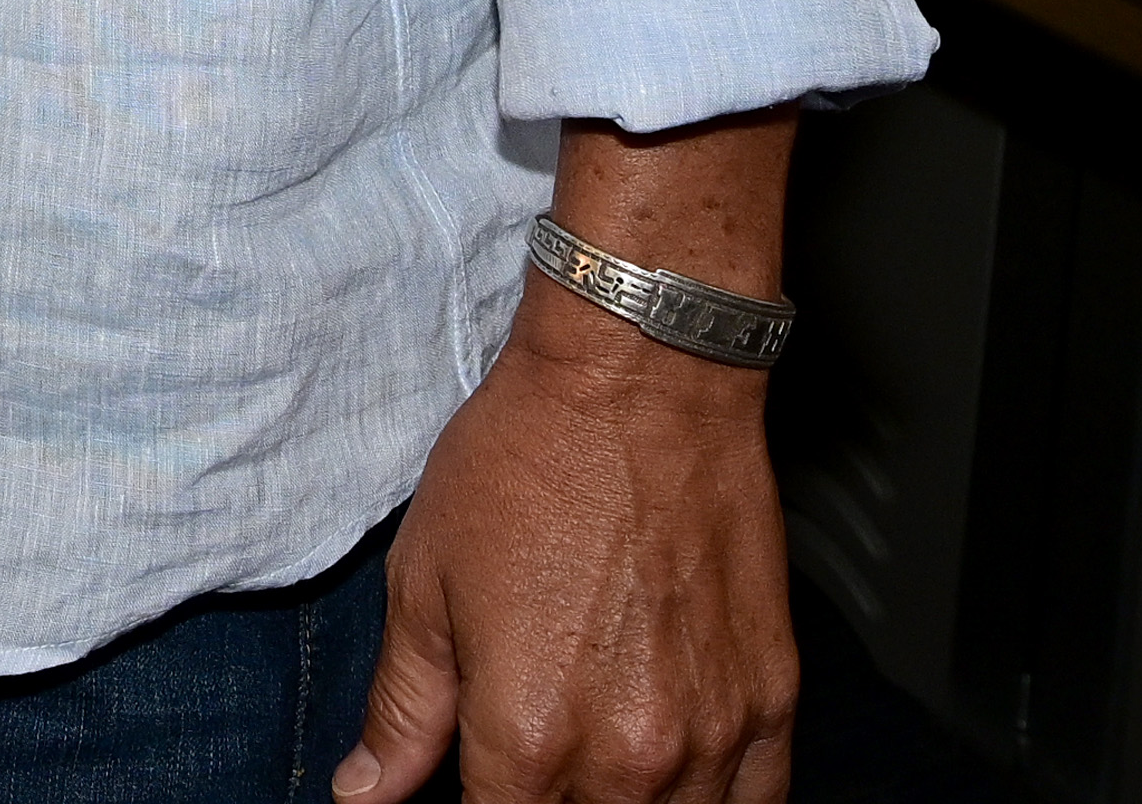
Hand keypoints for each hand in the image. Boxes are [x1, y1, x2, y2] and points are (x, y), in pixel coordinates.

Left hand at [343, 118, 801, 803]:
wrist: (641, 378)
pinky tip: (678, 781)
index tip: (475, 783)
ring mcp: (711, 738)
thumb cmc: (531, 459)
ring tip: (598, 766)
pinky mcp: (773, 703)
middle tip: (534, 763)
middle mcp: (628, 758)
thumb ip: (404, 708)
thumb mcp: (426, 580)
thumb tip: (368, 792)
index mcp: (528, 737)